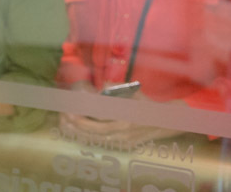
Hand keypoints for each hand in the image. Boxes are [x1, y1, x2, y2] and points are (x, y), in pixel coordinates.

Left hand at [59, 89, 182, 142]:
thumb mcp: (132, 92)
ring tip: (68, 125)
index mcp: (126, 115)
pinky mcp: (125, 145)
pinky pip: (104, 143)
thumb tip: (101, 84)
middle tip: (66, 117)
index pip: (100, 116)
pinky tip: (79, 133)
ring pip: (98, 139)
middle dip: (79, 124)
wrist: (164, 122)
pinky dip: (90, 138)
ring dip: (82, 133)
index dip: (85, 113)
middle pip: (96, 130)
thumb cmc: (144, 104)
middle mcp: (124, 130)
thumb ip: (115, 87)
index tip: (72, 108)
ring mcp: (124, 140)